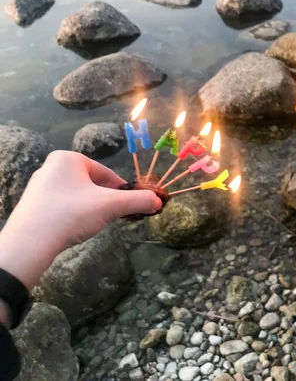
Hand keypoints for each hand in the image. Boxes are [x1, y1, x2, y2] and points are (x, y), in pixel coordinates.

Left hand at [0, 151, 161, 290]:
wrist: (29, 243)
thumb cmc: (71, 214)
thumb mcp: (110, 206)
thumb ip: (138, 201)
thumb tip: (159, 202)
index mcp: (68, 158)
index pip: (106, 173)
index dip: (122, 190)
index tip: (130, 205)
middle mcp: (51, 167)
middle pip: (93, 183)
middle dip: (107, 200)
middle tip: (114, 216)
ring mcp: (40, 186)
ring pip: (79, 195)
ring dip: (92, 208)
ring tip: (95, 224)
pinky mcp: (33, 204)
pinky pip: (63, 205)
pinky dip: (75, 214)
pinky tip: (77, 228)